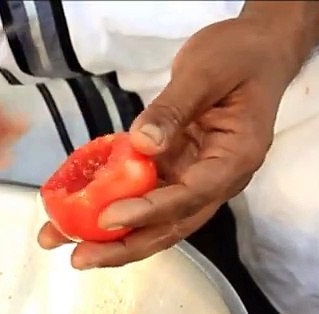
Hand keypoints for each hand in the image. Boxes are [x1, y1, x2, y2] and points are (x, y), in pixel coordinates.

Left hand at [38, 16, 300, 268]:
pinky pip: (141, 193)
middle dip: (124, 246)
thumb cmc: (240, 56)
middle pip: (171, 225)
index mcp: (235, 158)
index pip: (191, 195)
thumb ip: (174, 107)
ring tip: (62, 241)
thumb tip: (143, 144)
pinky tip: (73, 209)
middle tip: (79, 257)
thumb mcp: (207, 70)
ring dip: (110, 236)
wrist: (256, 50)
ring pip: (153, 218)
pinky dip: (109, 202)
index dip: (149, 211)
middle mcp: (217, 179)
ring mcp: (195, 177)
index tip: (109, 218)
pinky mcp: (175, 169)